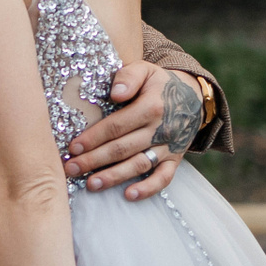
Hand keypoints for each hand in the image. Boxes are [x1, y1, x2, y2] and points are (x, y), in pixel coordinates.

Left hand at [62, 64, 203, 199]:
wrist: (194, 97)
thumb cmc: (159, 83)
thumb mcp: (145, 70)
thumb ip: (129, 76)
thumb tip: (116, 92)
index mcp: (151, 106)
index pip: (117, 126)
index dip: (93, 138)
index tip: (73, 148)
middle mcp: (160, 129)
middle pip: (122, 148)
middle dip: (94, 160)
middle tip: (71, 169)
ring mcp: (169, 147)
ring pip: (139, 165)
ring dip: (114, 176)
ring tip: (91, 184)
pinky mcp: (175, 159)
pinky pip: (164, 178)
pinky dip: (148, 189)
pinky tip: (129, 195)